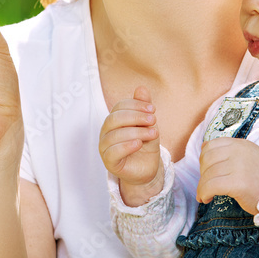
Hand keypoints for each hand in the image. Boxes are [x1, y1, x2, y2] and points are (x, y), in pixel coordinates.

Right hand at [99, 85, 163, 205]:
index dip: (136, 105)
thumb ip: (143, 107)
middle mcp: (106, 131)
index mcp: (114, 120)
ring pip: (115, 135)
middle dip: (136, 117)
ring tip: (153, 134)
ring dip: (136, 132)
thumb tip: (141, 88)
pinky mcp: (109, 162)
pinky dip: (126, 146)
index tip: (152, 109)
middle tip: (153, 120)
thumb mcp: (148, 124)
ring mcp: (105, 147)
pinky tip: (139, 144)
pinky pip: (113, 152)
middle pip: (115, 118)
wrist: (147, 169)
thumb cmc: (145, 145)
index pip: (120, 106)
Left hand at [197, 137, 258, 214]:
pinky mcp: (238, 183)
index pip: (211, 145)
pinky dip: (203, 193)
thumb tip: (203, 149)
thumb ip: (230, 152)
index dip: (203, 159)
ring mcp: (239, 166)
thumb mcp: (249, 157)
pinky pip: (211, 186)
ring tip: (204, 195)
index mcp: (241, 144)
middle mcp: (239, 152)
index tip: (205, 170)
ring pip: (207, 174)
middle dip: (202, 173)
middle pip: (207, 159)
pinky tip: (206, 199)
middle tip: (206, 184)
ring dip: (201, 186)